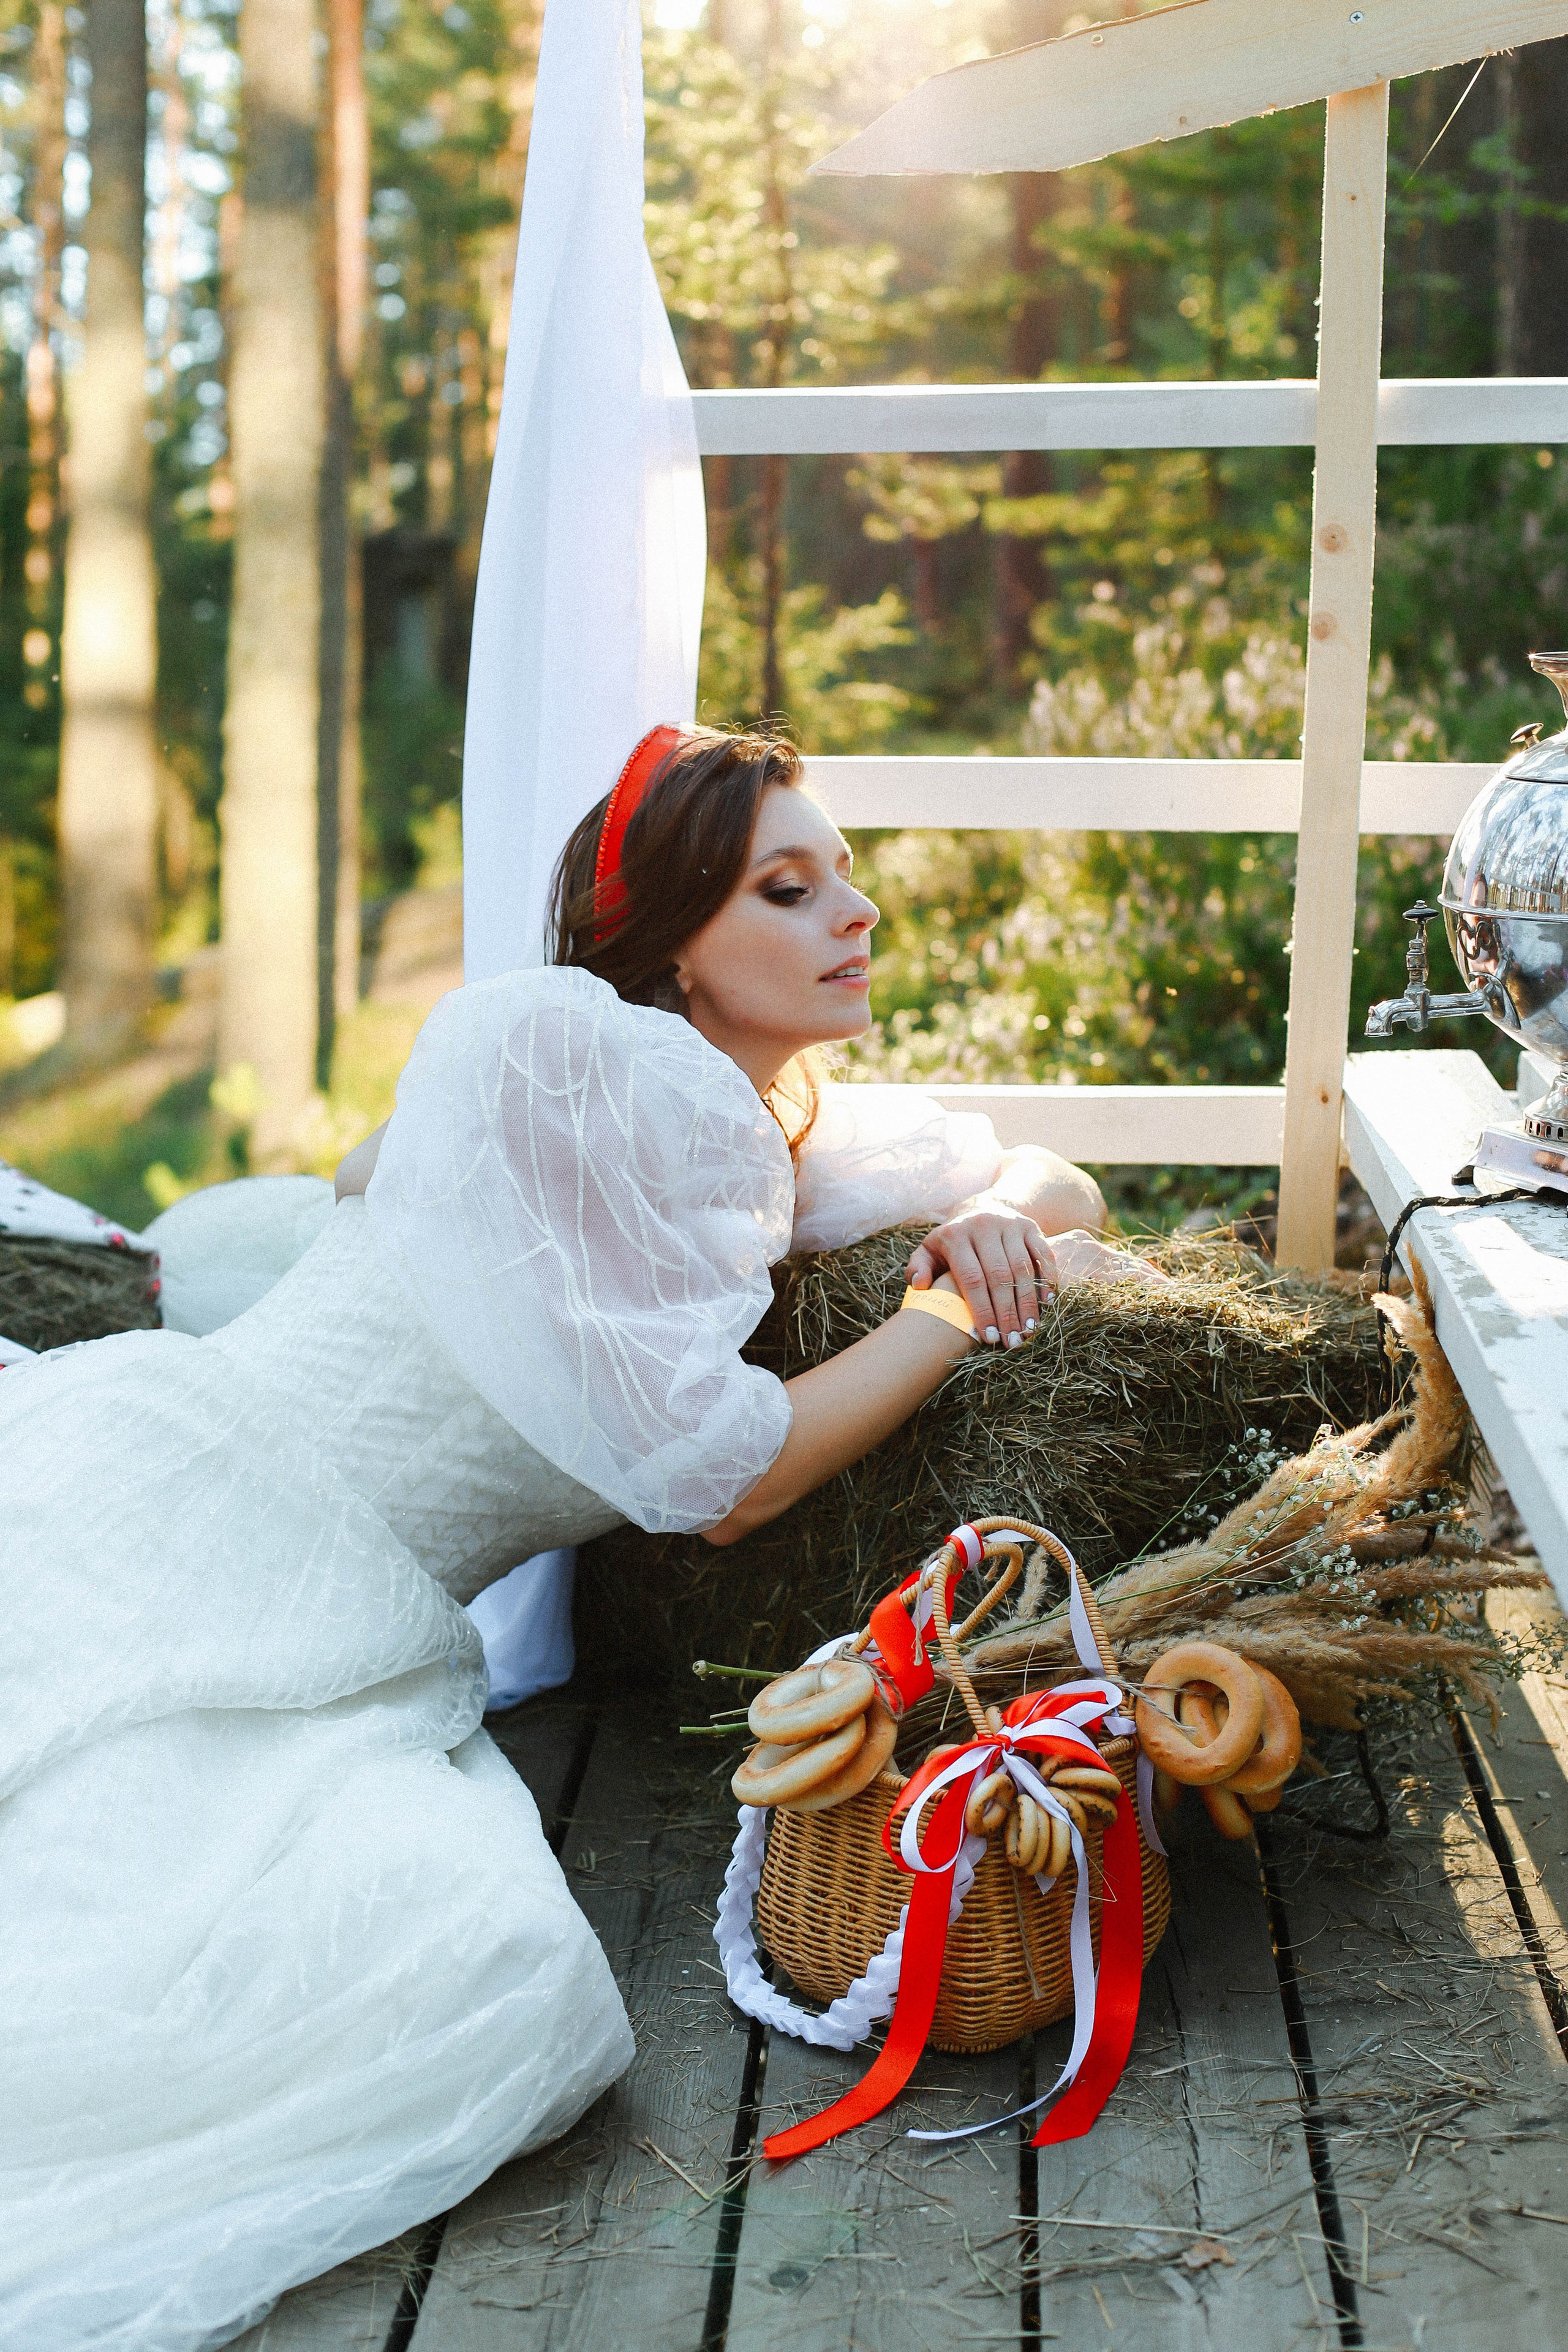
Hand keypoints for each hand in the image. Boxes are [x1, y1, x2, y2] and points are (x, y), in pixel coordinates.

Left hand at [906, 1204, 1056, 1347]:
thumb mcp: (929, 1250)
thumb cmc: (952, 1241)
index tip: (989, 1337)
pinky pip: (1042, 1254)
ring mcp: (1009, 1224)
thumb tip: (920, 1285)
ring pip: (1023, 1268)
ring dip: (1028, 1302)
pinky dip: (1047, 1278)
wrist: (980, 1208)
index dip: (982, 1310)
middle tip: (1013, 1341)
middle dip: (1007, 1312)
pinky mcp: (1030, 1226)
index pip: (971, 1278)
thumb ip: (918, 1266)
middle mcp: (984, 1226)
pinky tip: (1047, 1303)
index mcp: (956, 1236)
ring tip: (1030, 1330)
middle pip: (999, 1276)